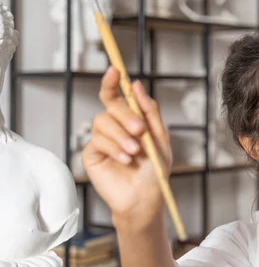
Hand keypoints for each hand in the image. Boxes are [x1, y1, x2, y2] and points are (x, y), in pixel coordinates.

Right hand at [81, 67, 172, 229]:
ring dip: (121, 135)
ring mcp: (101, 140)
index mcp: (130, 120)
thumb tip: (136, 84)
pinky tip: (125, 160)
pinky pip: (97, 141)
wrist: (146, 197)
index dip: (112, 81)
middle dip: (125, 115)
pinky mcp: (91, 155)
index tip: (115, 70)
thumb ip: (149, 111)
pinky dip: (114, 148)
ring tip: (134, 152)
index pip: (116, 95)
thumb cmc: (154, 169)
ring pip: (102, 122)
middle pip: (110, 106)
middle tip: (139, 130)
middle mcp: (113, 127)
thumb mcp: (159, 137)